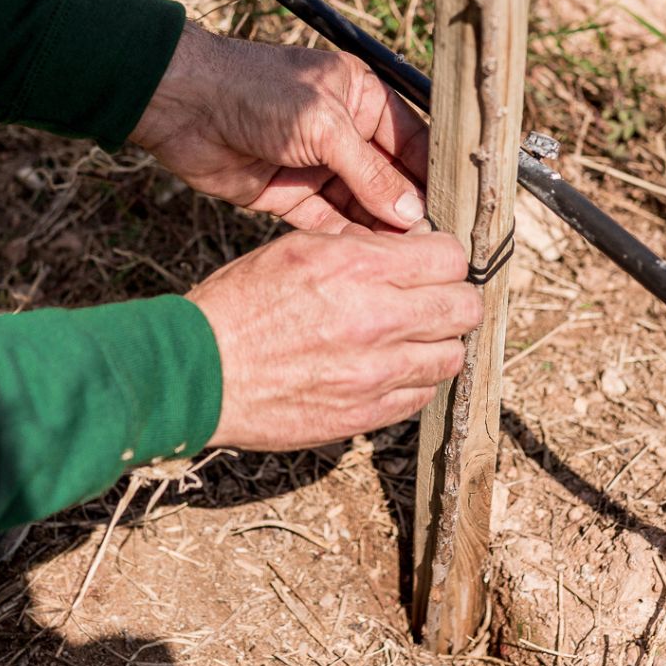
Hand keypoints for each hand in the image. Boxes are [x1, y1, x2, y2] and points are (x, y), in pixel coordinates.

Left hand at [131, 22, 428, 232]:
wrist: (184, 106)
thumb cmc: (257, 92)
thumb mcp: (324, 127)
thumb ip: (369, 173)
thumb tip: (412, 212)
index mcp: (361, 97)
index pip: (412, 140)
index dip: (433, 173)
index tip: (458, 208)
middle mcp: (345, 132)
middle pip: (389, 178)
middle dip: (410, 208)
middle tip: (440, 243)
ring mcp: (317, 165)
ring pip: (361, 205)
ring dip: (381, 229)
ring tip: (411, 258)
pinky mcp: (291, 195)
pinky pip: (328, 222)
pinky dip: (347, 239)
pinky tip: (372, 259)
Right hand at [187, 230, 481, 448]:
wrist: (200, 372)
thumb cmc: (243, 306)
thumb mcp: (299, 251)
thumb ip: (365, 250)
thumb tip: (414, 251)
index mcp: (359, 268)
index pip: (452, 259)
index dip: (445, 260)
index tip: (434, 266)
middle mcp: (377, 319)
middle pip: (466, 308)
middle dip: (454, 300)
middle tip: (433, 302)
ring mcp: (376, 373)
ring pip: (453, 356)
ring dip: (438, 344)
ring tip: (409, 339)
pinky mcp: (367, 415)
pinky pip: (423, 395)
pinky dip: (414, 381)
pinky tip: (388, 370)